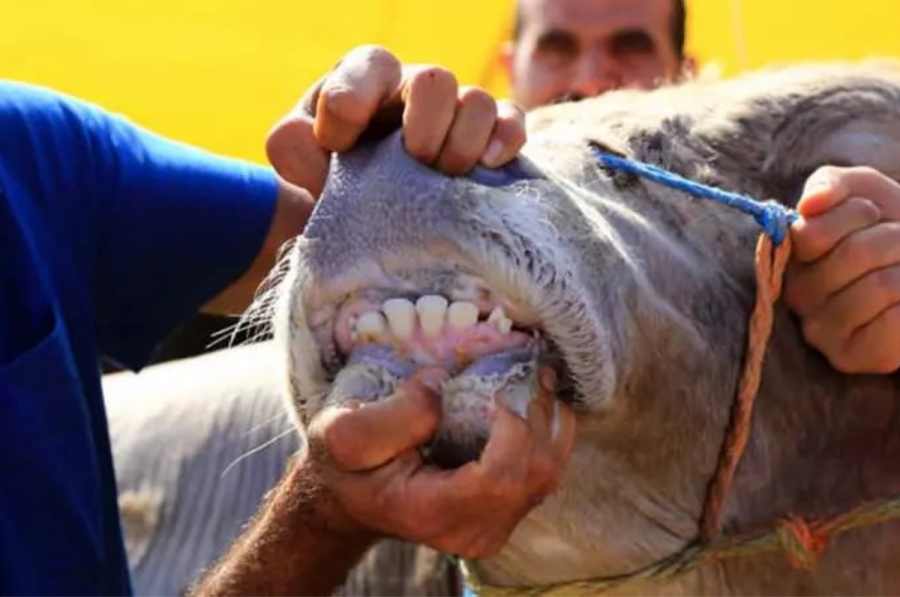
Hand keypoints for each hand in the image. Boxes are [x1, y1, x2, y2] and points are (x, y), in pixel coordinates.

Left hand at [266, 45, 526, 196]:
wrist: (361, 210)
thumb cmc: (327, 171)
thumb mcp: (296, 156)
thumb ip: (292, 144)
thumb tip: (323, 145)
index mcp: (365, 81)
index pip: (369, 67)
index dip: (353, 103)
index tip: (336, 147)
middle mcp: (413, 89)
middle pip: (435, 79)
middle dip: (425, 124)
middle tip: (413, 160)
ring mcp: (453, 112)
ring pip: (477, 102)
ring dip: (463, 142)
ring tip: (444, 177)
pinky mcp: (487, 138)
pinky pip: (510, 124)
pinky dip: (504, 141)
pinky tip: (486, 167)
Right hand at [305, 368, 576, 558]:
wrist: (352, 496)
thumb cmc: (346, 465)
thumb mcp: (345, 433)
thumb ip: (393, 413)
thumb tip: (442, 385)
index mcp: (432, 513)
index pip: (499, 479)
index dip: (512, 431)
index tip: (494, 392)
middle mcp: (471, 532)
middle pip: (533, 475)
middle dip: (538, 416)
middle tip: (529, 369)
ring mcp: (493, 527)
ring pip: (548, 473)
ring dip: (550, 420)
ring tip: (539, 377)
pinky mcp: (505, 513)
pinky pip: (546, 472)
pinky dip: (549, 431)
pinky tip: (537, 399)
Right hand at [785, 165, 899, 373]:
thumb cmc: (889, 230)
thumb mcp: (861, 193)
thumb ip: (830, 185)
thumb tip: (811, 204)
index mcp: (792, 258)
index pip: (812, 233)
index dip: (856, 214)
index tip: (873, 215)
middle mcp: (799, 296)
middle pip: (855, 255)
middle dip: (894, 239)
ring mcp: (822, 331)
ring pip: (882, 286)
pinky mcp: (852, 357)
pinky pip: (892, 324)